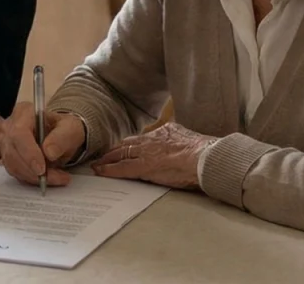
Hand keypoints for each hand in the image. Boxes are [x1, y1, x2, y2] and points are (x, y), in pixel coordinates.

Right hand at [0, 101, 84, 187]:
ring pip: (13, 165)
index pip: (19, 133)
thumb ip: (61, 138)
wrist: (61, 136)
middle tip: (55, 177)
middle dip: (33, 170)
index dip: (28, 153)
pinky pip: (16, 172)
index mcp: (24, 113)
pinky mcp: (8, 157)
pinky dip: (32, 179)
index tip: (42, 169)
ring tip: (57, 177)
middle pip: (12, 151)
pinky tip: (48, 178)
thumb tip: (49, 152)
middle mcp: (10, 126)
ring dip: (34, 177)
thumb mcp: (70, 128)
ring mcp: (7, 142)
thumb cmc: (64, 129)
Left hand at [90, 123, 215, 189]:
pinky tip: (100, 172)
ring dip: (108, 159)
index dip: (131, 144)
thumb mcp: (189, 137)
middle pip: (128, 143)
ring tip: (98, 163)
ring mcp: (146, 153)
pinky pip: (122, 168)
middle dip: (115, 150)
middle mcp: (152, 139)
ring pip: (121, 154)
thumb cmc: (204, 152)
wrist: (205, 157)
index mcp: (164, 132)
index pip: (142, 138)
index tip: (124, 148)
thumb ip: (180, 137)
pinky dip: (109, 170)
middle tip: (103, 155)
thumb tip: (180, 138)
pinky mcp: (143, 166)